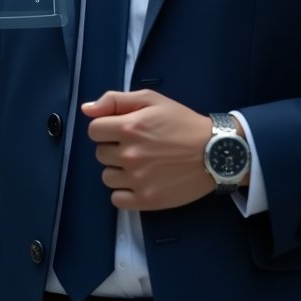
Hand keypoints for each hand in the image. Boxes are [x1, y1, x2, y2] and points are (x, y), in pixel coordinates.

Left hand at [84, 90, 215, 210]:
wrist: (215, 152)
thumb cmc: (182, 122)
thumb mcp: (151, 100)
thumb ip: (115, 100)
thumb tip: (86, 110)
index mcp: (129, 127)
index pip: (94, 131)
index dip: (106, 128)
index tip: (122, 130)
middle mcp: (129, 155)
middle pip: (100, 153)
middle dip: (113, 148)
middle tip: (138, 145)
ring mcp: (138, 180)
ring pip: (107, 177)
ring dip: (118, 170)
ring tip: (141, 164)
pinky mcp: (147, 200)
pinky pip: (117, 199)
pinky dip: (124, 192)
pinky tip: (140, 181)